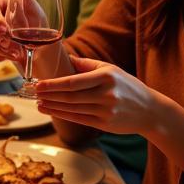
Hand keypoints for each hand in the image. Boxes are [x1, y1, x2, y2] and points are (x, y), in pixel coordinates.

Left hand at [33, 55, 159, 135]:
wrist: (150, 110)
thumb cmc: (127, 86)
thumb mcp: (111, 69)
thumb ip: (87, 64)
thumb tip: (65, 58)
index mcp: (106, 77)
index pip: (73, 82)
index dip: (53, 84)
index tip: (38, 83)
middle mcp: (106, 94)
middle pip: (69, 96)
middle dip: (48, 95)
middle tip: (32, 92)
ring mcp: (105, 111)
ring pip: (71, 109)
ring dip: (52, 106)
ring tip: (38, 102)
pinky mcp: (104, 124)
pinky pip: (78, 119)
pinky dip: (62, 115)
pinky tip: (50, 110)